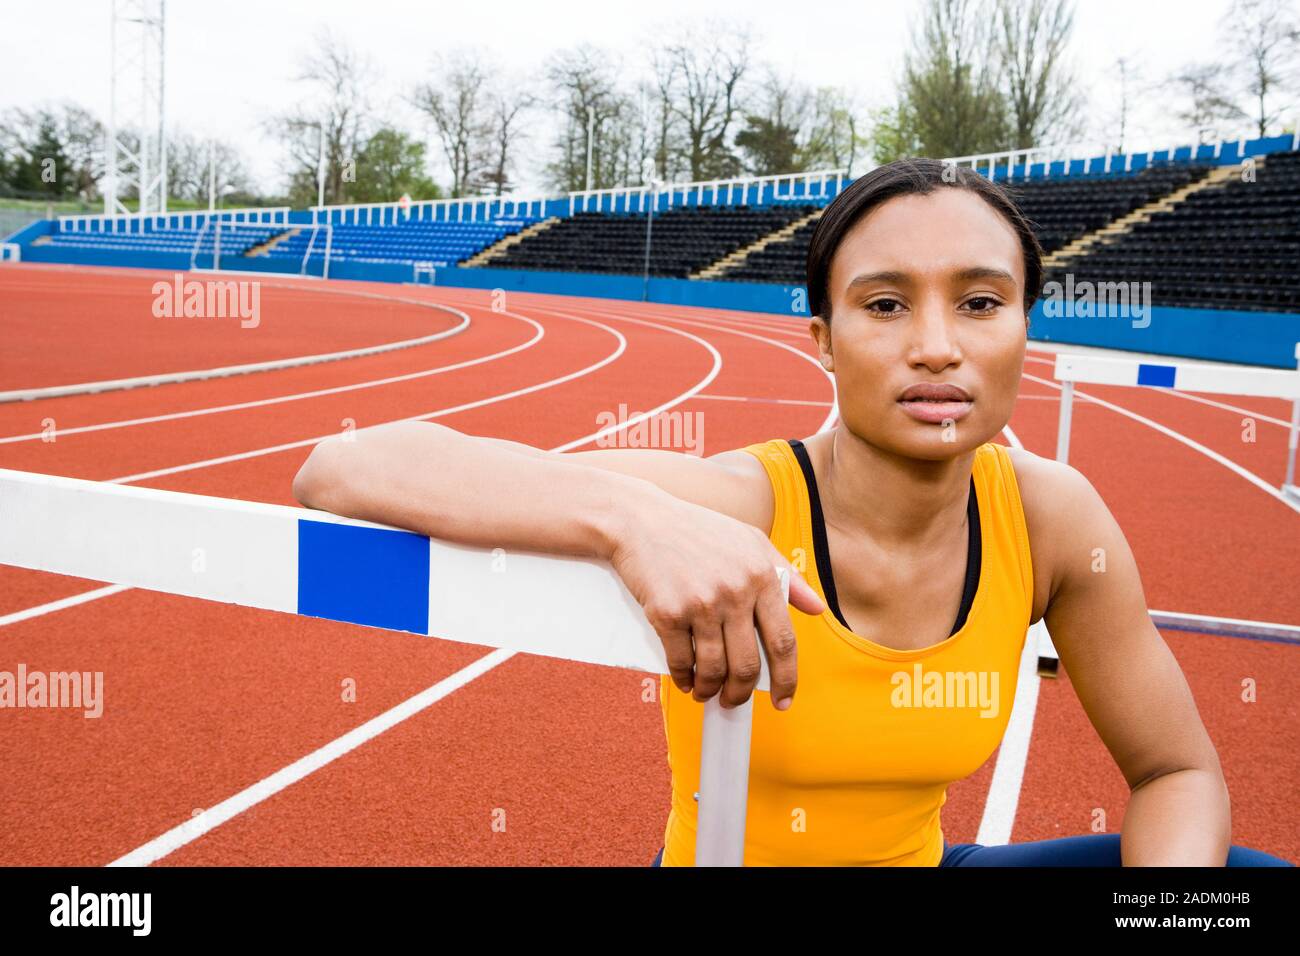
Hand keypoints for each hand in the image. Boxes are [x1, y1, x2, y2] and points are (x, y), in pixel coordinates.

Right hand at [610, 494, 825, 709]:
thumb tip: (817, 608)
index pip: (783, 642)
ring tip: (707, 692)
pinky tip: (686, 679)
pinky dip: (684, 678)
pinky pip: (680, 661)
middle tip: (734, 701)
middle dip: (741, 694)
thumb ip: (788, 576)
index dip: (787, 679)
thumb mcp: (752, 542)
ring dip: (710, 690)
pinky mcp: (667, 613)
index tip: (783, 700)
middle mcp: (735, 592)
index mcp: (761, 577)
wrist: (642, 521)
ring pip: (713, 669)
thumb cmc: (699, 531)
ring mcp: (700, 604)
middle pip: (748, 665)